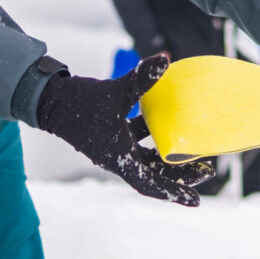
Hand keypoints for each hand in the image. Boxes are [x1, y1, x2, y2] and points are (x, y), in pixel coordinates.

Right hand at [36, 54, 213, 205]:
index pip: (150, 184)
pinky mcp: (114, 136)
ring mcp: (116, 148)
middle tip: (207, 169)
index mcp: (118, 158)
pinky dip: (157, 136)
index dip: (174, 192)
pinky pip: (141, 141)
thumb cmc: (81, 102)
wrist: (52, 100)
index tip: (195, 200)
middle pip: (156, 173)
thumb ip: (142, 77)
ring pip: (150, 158)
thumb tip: (165, 58)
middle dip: (181, 174)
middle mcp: (119, 158)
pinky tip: (171, 123)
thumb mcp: (116, 90)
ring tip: (195, 150)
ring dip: (171, 156)